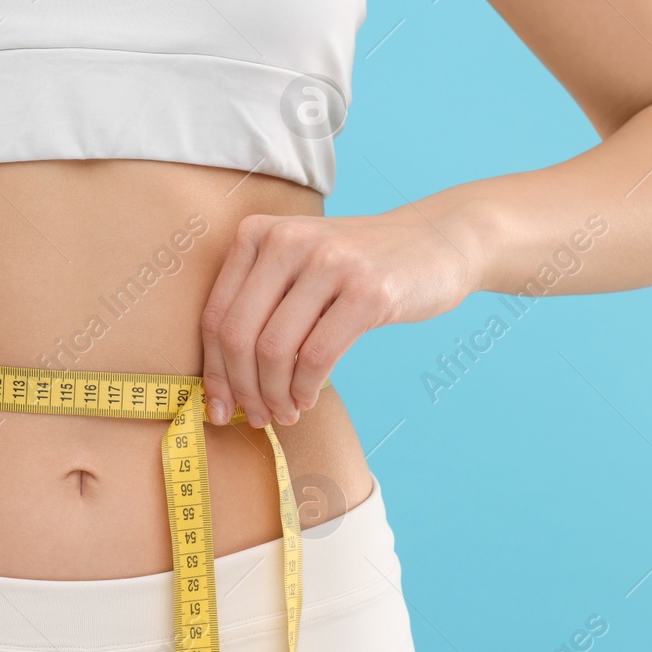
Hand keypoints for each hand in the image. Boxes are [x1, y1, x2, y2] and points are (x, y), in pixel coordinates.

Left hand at [199, 209, 481, 427]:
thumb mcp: (299, 265)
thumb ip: (258, 305)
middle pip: (238, 336)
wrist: (437, 240)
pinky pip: (317, 357)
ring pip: (274, 350)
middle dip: (242, 390)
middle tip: (256, 417)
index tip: (217, 408)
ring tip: (285, 412)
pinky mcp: (368, 290)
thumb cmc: (357, 267)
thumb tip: (223, 384)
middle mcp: (287, 240)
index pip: (216, 316)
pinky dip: (305, 389)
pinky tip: (307, 398)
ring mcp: (328, 262)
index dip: (214, 371)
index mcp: (257, 233)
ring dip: (274, 396)